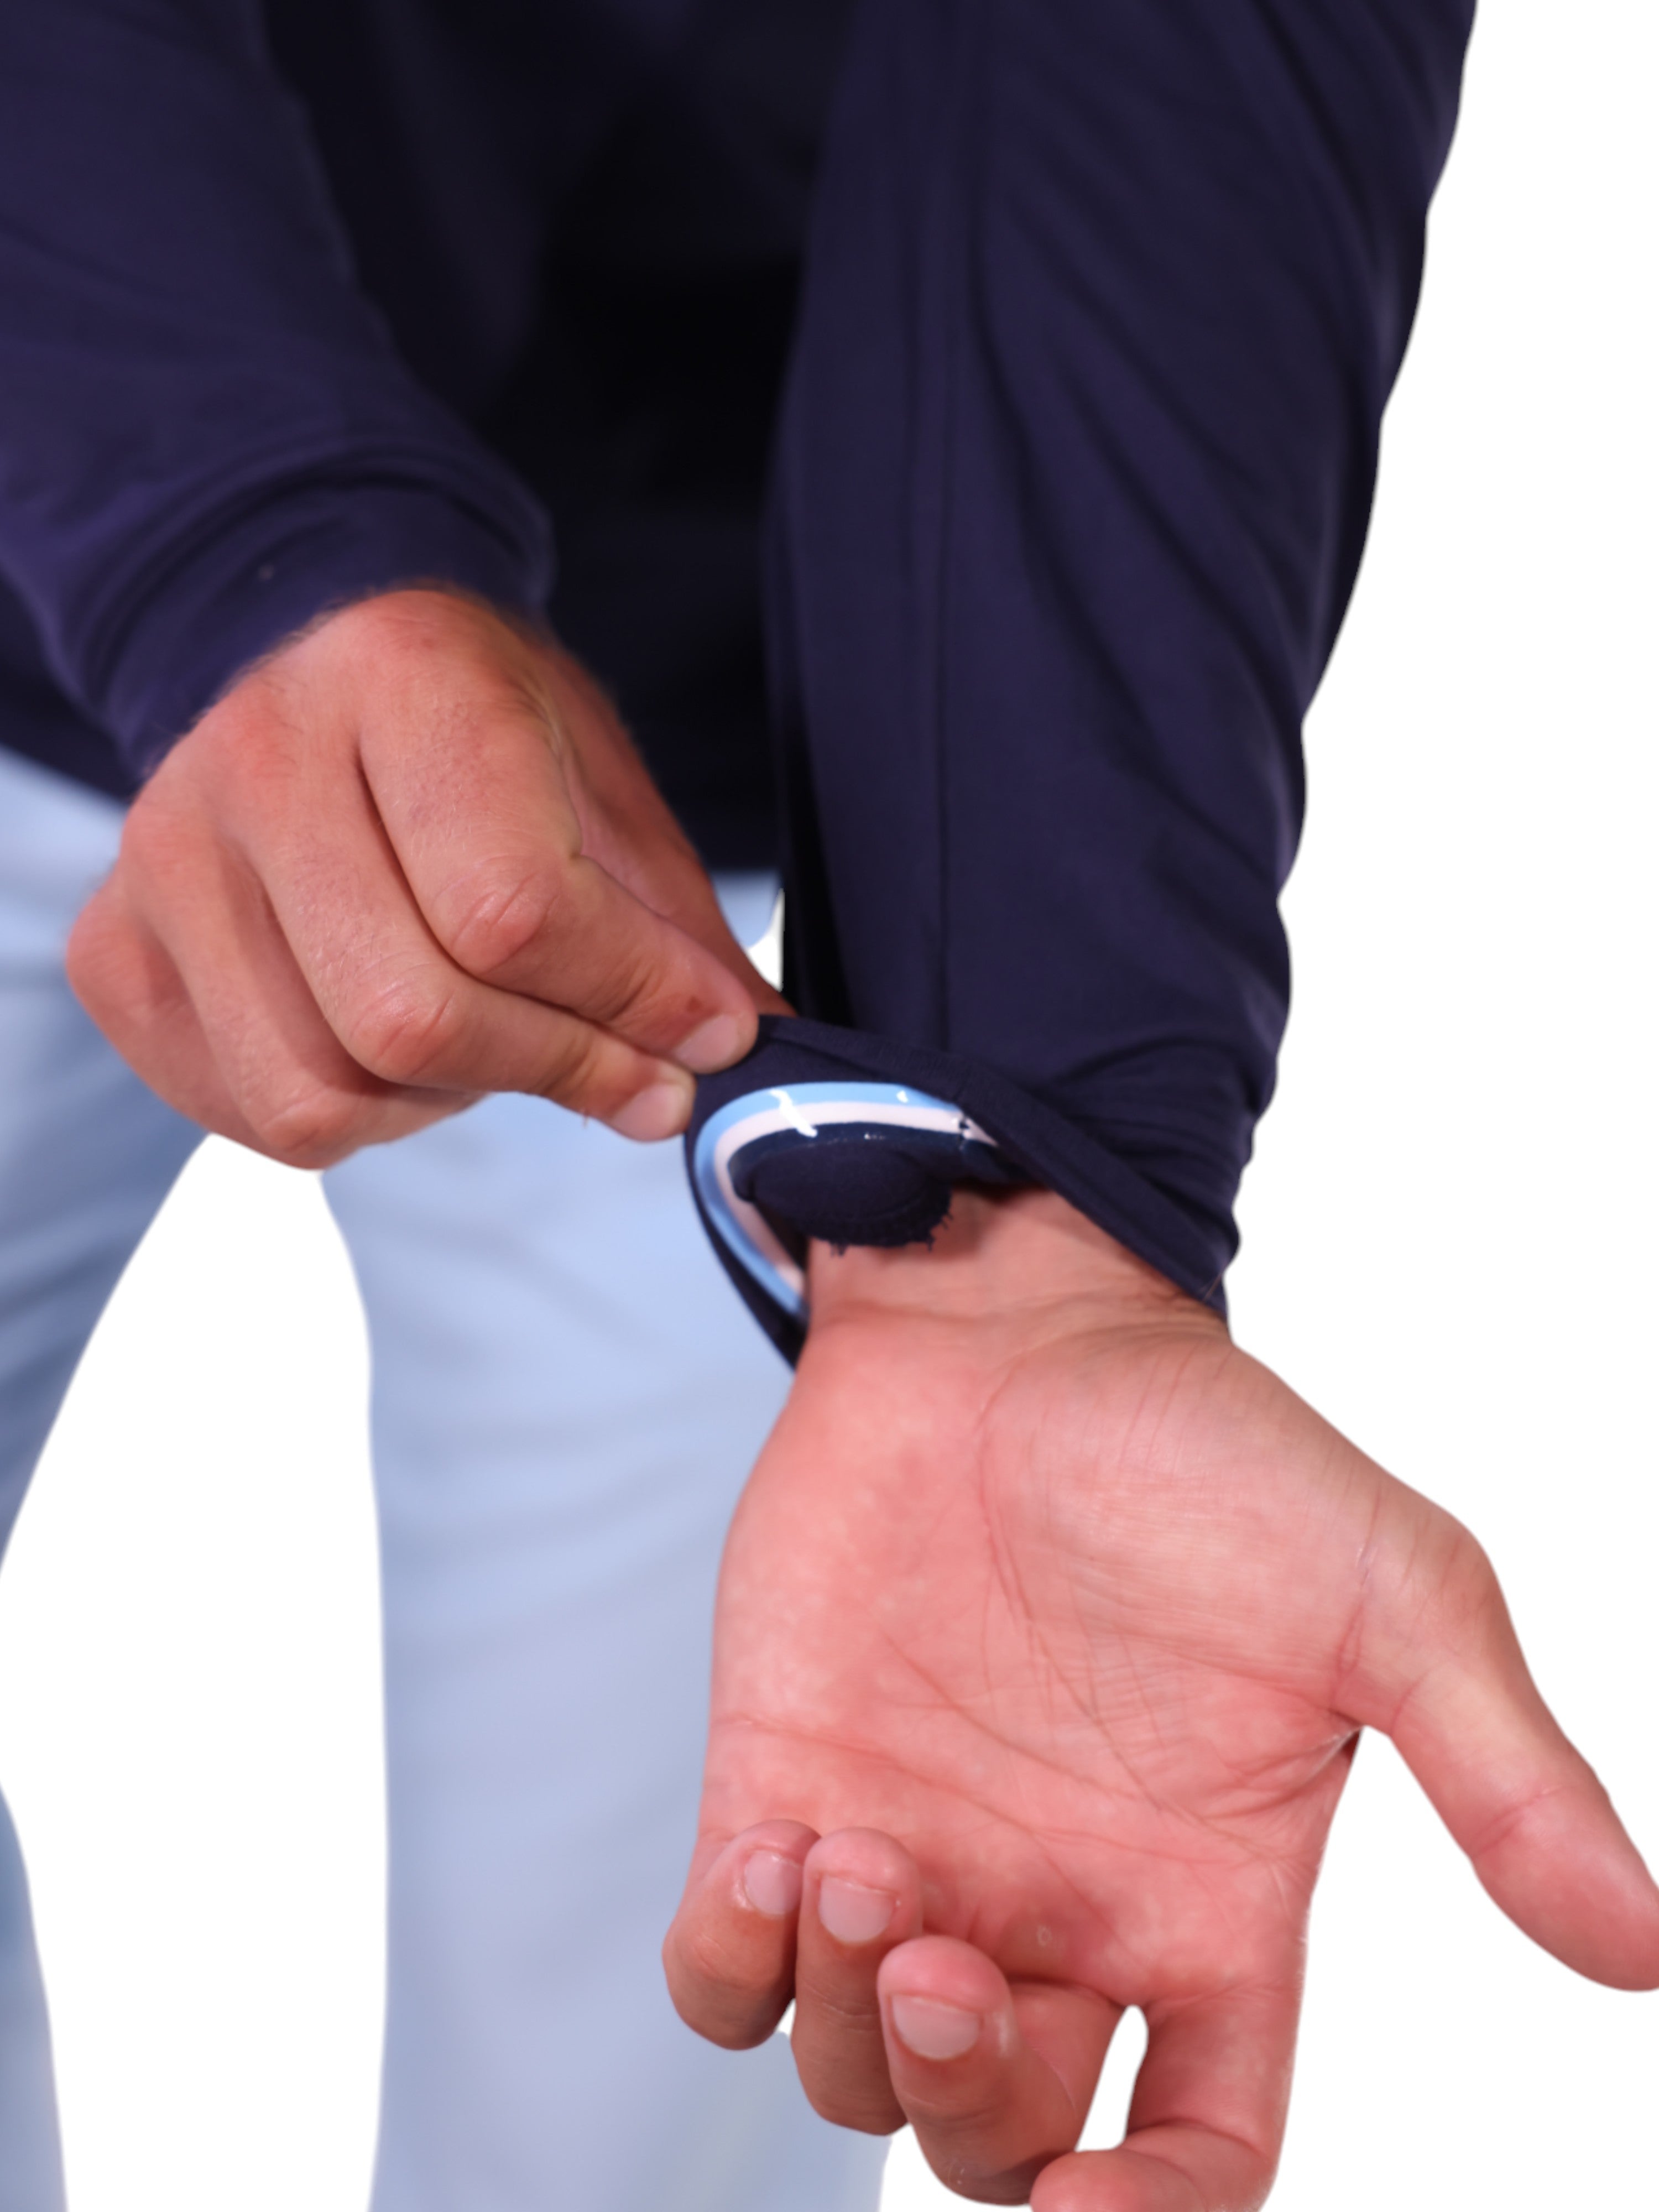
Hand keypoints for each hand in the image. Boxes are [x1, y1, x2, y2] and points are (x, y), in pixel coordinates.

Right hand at [68, 588, 783, 1164]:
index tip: (705, 1038)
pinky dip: (359, 1116)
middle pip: (410, 1017)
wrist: (307, 646)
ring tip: (498, 1038)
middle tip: (633, 1074)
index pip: (511, 907)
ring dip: (451, 1099)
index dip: (630, 1002)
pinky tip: (401, 1048)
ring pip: (323, 1091)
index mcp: (396, 679)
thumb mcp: (600, 778)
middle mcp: (255, 761)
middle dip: (560, 1071)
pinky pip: (252, 1112)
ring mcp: (164, 861)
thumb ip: (672, 921)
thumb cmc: (473, 717)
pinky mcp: (120, 949)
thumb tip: (746, 1049)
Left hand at [665, 1190, 1658, 2208]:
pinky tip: (778, 1858)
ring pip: (854, 2068)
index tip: (1096, 2203)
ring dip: (850, 2022)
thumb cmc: (1207, 1448)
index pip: (1200, 2149)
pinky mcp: (786, 1788)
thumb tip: (1648, 1950)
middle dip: (968, 2103)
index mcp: (1208, 1906)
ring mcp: (915, 1857)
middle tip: (951, 1959)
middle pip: (1003, 2138)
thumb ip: (1506, 1777)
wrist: (1009, 1327)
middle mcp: (1057, 1913)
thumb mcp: (1391, 1596)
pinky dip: (735, 1967)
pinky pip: (724, 1972)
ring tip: (861, 1863)